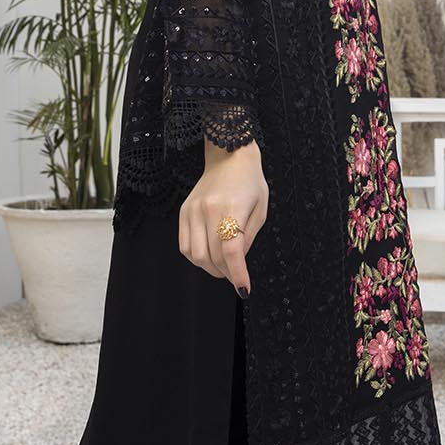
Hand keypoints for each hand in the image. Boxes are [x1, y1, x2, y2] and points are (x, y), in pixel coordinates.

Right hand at [178, 139, 267, 294]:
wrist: (229, 155)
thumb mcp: (261, 209)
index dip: (238, 274)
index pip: (231, 251)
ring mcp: (192, 210)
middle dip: (226, 273)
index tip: (244, 289)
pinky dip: (196, 257)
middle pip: (212, 256)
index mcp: (232, 208)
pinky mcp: (183, 211)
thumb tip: (237, 262)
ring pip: (195, 255)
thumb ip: (248, 237)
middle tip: (237, 276)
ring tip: (223, 267)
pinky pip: (185, 245)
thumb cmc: (250, 181)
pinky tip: (209, 255)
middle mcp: (207, 209)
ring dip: (210, 268)